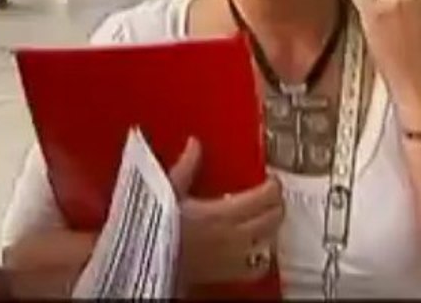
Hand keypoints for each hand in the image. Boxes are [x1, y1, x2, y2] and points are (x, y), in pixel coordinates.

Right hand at [168, 139, 283, 287]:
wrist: (144, 260)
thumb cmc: (155, 228)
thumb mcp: (167, 190)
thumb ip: (187, 166)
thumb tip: (194, 145)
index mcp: (222, 213)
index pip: (265, 197)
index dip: (274, 186)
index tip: (270, 179)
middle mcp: (234, 237)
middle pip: (273, 218)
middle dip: (276, 204)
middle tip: (271, 195)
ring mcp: (233, 258)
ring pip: (270, 241)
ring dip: (272, 228)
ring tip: (266, 218)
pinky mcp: (227, 274)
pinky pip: (257, 268)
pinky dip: (262, 258)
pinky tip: (256, 250)